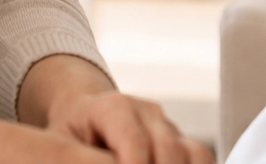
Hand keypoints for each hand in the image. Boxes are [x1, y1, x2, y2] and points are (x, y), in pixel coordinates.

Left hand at [47, 90, 211, 163]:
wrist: (83, 113)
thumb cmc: (70, 133)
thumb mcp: (64, 144)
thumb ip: (84, 159)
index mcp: (113, 107)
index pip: (135, 140)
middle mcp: (147, 111)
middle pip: (168, 148)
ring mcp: (166, 124)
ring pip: (192, 153)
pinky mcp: (180, 139)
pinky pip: (201, 157)